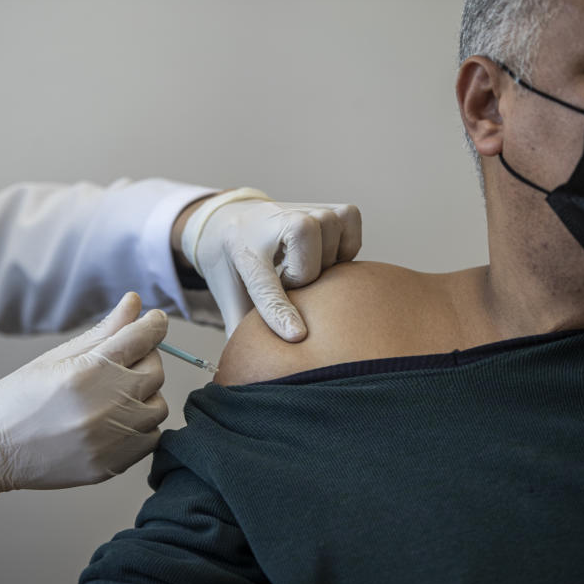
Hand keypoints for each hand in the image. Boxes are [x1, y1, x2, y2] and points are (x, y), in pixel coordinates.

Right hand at [0, 292, 167, 510]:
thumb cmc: (19, 397)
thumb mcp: (58, 356)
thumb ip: (104, 330)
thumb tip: (134, 302)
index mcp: (90, 371)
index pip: (143, 338)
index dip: (154, 325)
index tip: (156, 321)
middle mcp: (106, 405)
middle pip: (155, 372)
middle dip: (144, 361)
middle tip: (122, 363)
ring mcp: (111, 439)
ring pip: (157, 408)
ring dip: (144, 397)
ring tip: (115, 396)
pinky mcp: (112, 465)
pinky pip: (150, 439)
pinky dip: (140, 428)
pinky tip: (116, 422)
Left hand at [181, 188, 360, 340]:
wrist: (233, 219)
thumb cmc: (237, 266)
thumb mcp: (230, 296)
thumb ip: (242, 330)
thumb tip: (246, 375)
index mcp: (244, 251)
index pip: (265, 287)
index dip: (280, 312)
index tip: (297, 336)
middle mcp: (275, 222)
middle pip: (307, 267)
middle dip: (301, 284)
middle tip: (287, 280)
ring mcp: (306, 209)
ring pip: (333, 244)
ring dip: (324, 264)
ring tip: (305, 266)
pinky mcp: (333, 207)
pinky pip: (353, 232)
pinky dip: (346, 248)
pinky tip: (325, 255)